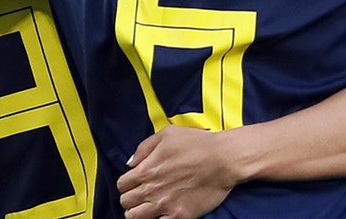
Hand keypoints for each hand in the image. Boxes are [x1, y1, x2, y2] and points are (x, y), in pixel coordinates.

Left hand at [116, 126, 238, 218]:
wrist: (223, 159)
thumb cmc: (197, 143)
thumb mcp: (167, 134)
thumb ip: (144, 148)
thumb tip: (130, 163)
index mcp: (146, 170)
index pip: (122, 185)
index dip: (127, 184)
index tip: (135, 183)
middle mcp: (151, 190)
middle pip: (125, 203)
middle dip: (131, 199)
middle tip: (141, 196)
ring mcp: (165, 205)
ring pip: (135, 218)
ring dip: (138, 212)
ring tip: (148, 207)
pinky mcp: (180, 216)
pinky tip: (163, 213)